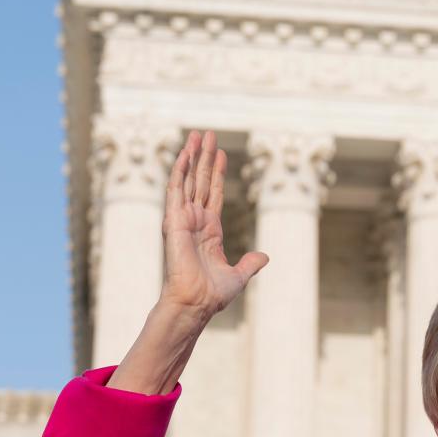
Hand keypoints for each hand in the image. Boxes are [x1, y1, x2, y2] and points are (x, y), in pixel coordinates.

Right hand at [159, 130, 267, 324]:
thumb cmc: (212, 294)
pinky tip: (184, 154)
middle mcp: (195, 221)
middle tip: (209, 134)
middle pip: (200, 181)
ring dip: (192, 157)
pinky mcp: (173, 221)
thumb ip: (250, 264)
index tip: (222, 154)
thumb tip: (264, 257)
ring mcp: (183, 219)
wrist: (196, 302)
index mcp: (209, 230)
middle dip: (205, 158)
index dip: (217, 174)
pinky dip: (179, 171)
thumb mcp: (239, 275)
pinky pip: (176, 190)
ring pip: (188, 180)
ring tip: (198, 135)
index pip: (213, 194)